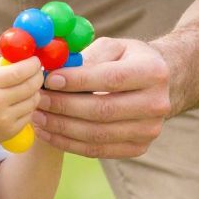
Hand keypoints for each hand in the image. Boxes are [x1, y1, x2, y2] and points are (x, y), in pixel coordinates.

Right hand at [0, 56, 42, 151]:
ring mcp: (3, 119)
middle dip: (38, 76)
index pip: (19, 71)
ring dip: (35, 92)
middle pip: (30, 86)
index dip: (32, 64)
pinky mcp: (9, 132)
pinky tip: (20, 103)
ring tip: (27, 88)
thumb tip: (21, 56)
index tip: (36, 61)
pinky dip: (28, 107)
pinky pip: (29, 115)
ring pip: (33, 101)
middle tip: (37, 72)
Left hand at [32, 37, 171, 159]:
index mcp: (153, 72)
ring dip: (61, 128)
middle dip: (64, 106)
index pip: (110, 79)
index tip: (49, 79)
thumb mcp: (113, 47)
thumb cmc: (128, 60)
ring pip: (97, 135)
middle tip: (37, 99)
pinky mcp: (139, 148)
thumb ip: (87, 57)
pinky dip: (68, 143)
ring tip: (37, 116)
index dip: (77, 81)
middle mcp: (157, 104)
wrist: (161, 84)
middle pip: (103, 110)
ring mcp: (150, 130)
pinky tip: (48, 132)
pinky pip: (97, 151)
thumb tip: (54, 71)